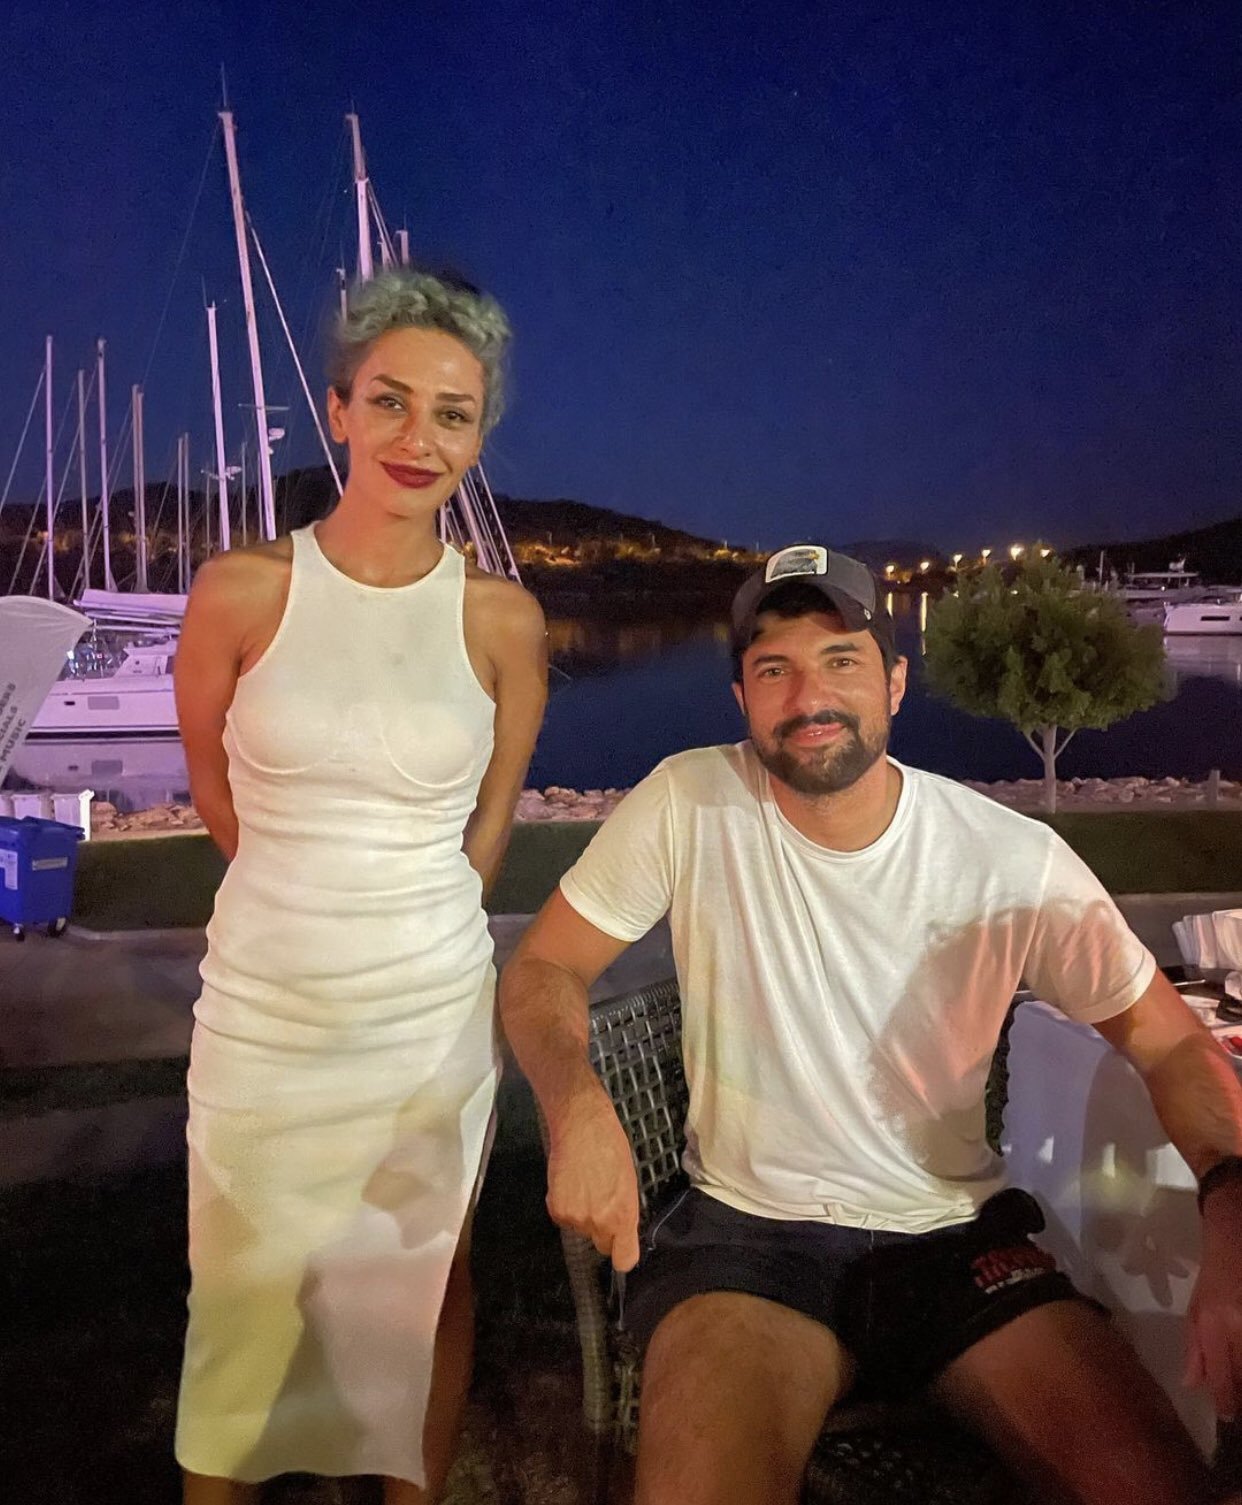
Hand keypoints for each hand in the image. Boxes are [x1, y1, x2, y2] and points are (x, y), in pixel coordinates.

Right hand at [545, 1083, 640, 1271]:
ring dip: (582, 1214)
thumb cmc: (611, 1147)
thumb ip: (625, 1211)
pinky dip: (565, 1205)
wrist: (581, 1126)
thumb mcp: (628, 1181)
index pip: (625, 1259)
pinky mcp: (557, 1210)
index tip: (621, 1248)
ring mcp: (576, 1219)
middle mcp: (600, 1223)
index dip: (622, 1255)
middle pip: (601, 1245)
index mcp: (623, 1216)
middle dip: (602, 1231)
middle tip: (600, 1203)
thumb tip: (621, 1229)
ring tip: (584, 1184)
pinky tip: (570, 1183)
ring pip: (580, 1229)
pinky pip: (563, 1218)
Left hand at [1184, 1184, 1241, 1418]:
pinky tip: (1241, 1346)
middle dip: (1240, 1392)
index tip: (1229, 1416)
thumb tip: (1194, 1386)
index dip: (1228, 1403)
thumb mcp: (1197, 1303)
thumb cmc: (1216, 1266)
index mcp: (1215, 1324)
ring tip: (1237, 1375)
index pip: (1224, 1380)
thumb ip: (1195, 1346)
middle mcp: (1240, 1325)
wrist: (1236, 1221)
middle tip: (1235, 1397)